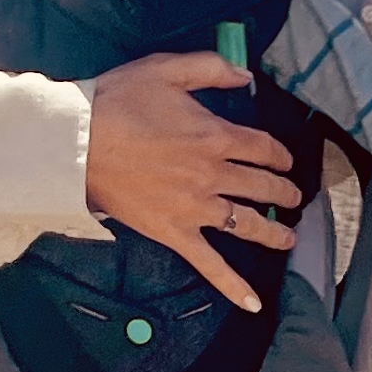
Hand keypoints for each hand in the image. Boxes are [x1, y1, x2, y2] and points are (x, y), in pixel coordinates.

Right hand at [83, 51, 299, 315]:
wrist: (78, 144)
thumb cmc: (117, 102)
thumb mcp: (165, 68)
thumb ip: (211, 67)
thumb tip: (247, 73)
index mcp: (216, 136)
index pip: (264, 147)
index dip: (280, 154)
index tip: (285, 160)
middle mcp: (213, 175)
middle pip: (261, 185)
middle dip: (283, 192)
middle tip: (293, 198)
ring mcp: (196, 208)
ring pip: (246, 224)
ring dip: (273, 232)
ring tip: (288, 238)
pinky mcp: (175, 232)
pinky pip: (210, 264)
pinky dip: (232, 285)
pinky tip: (253, 303)